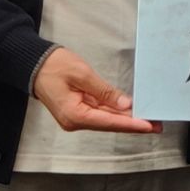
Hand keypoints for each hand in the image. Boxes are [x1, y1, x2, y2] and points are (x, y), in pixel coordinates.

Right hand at [33, 47, 162, 133]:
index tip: (149, 126)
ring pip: (106, 120)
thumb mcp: (82, 74)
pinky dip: (115, 113)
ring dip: (126, 119)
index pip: (109, 122)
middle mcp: (75, 121)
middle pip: (109, 124)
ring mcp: (76, 118)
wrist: (34, 64)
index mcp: (74, 115)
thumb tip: (125, 105)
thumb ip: (104, 91)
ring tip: (148, 119)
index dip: (131, 124)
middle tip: (156, 124)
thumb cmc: (55, 66)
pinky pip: (100, 114)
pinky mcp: (77, 111)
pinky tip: (130, 113)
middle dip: (133, 124)